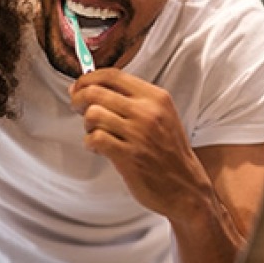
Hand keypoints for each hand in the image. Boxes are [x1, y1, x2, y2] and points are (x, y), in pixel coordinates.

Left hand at [68, 68, 212, 218]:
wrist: (186, 187)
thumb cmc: (168, 151)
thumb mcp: (160, 115)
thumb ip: (131, 99)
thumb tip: (89, 86)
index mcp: (155, 97)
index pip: (112, 75)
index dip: (88, 78)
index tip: (78, 86)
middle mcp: (147, 112)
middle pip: (96, 92)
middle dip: (79, 98)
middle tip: (77, 107)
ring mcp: (138, 134)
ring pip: (93, 114)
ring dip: (86, 123)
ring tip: (93, 131)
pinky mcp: (128, 156)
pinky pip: (95, 138)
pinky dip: (89, 142)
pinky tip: (97, 147)